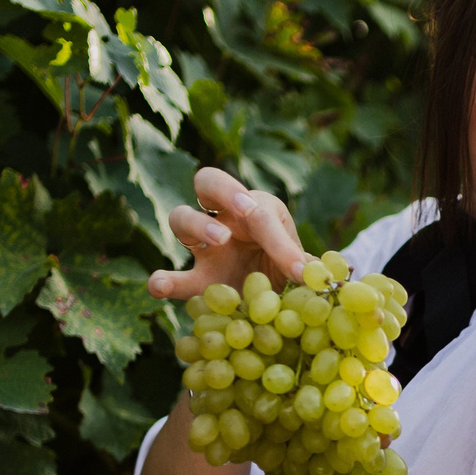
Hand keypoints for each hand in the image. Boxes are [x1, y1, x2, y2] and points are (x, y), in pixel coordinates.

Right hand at [148, 165, 310, 303]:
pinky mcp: (196, 278)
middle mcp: (225, 217)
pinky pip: (175, 275)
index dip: (281, 242)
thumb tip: (317, 276)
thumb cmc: (288, 267)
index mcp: (257, 207)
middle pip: (208, 182)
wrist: (277, 293)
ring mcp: (205, 246)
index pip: (263, 214)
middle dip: (223, 190)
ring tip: (219, 240)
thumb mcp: (301, 264)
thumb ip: (307, 267)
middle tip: (243, 210)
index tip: (296, 268)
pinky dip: (163, 280)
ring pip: (181, 217)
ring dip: (196, 225)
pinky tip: (158, 287)